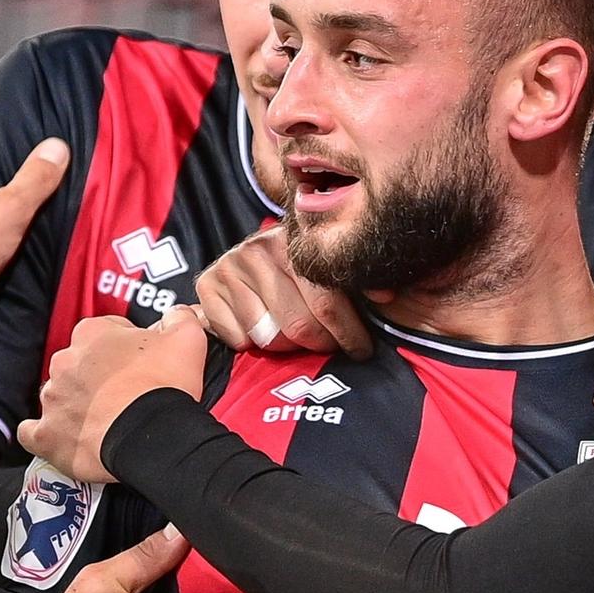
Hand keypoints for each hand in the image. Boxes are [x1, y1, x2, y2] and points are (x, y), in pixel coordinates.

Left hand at [19, 311, 208, 482]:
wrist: (152, 435)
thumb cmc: (166, 385)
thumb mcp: (187, 338)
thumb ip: (179, 317)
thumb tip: (176, 314)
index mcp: (91, 333)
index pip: (106, 333)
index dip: (127, 349)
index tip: (142, 366)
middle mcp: (64, 361)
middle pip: (79, 365)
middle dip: (98, 377)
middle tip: (126, 395)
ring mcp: (52, 399)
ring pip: (59, 397)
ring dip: (76, 405)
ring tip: (104, 422)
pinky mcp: (46, 435)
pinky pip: (34, 433)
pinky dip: (45, 435)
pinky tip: (61, 438)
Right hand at [193, 230, 372, 357]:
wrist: (253, 259)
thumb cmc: (304, 274)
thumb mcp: (334, 271)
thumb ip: (359, 282)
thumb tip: (386, 295)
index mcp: (298, 241)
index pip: (326, 302)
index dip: (348, 333)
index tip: (361, 351)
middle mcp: (261, 247)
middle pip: (298, 325)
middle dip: (320, 345)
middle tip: (329, 348)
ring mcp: (231, 265)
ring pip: (267, 336)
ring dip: (285, 347)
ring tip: (294, 337)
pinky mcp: (207, 285)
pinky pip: (236, 337)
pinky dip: (249, 343)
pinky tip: (259, 329)